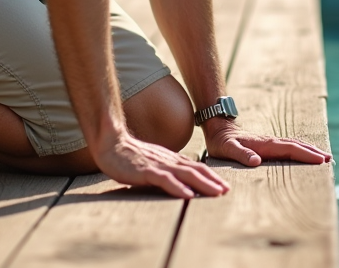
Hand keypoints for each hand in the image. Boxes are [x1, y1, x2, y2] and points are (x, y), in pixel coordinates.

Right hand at [94, 131, 229, 198]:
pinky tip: (187, 194)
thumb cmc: (132, 156)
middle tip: (226, 191)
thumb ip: (168, 170)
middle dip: (212, 181)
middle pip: (196, 170)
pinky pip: (164, 179)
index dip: (211, 177)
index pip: (196, 168)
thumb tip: (182, 182)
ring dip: (202, 184)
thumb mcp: (154, 163)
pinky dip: (177, 187)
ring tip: (215, 193)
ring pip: (185, 174)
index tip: (224, 187)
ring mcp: (158, 165)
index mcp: (172, 160)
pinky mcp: (146, 171)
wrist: (112, 144)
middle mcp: (169, 161)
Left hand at [203, 118, 332, 166]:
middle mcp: (271, 141)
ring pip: (294, 144)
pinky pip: (289, 146)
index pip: (290, 149)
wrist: (219, 128)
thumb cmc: (221, 142)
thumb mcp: (227, 149)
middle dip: (313, 152)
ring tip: (323, 156)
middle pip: (296, 145)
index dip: (305, 154)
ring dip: (309, 150)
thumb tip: (256, 161)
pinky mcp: (269, 144)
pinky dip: (300, 149)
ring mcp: (271, 142)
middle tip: (329, 159)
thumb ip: (241, 154)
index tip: (320, 160)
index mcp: (265, 144)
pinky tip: (304, 153)